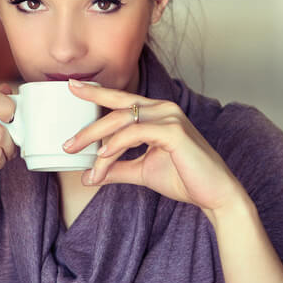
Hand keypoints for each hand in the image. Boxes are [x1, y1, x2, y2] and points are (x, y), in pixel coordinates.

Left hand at [62, 80, 246, 215]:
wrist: (214, 195)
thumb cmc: (185, 179)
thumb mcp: (142, 171)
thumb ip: (117, 168)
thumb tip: (89, 175)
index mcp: (158, 113)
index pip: (122, 99)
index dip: (96, 92)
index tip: (72, 87)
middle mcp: (164, 109)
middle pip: (117, 109)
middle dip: (89, 126)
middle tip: (67, 144)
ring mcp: (170, 118)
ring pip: (122, 121)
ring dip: (99, 143)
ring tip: (83, 160)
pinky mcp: (174, 132)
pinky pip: (135, 133)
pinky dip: (116, 145)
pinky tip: (104, 157)